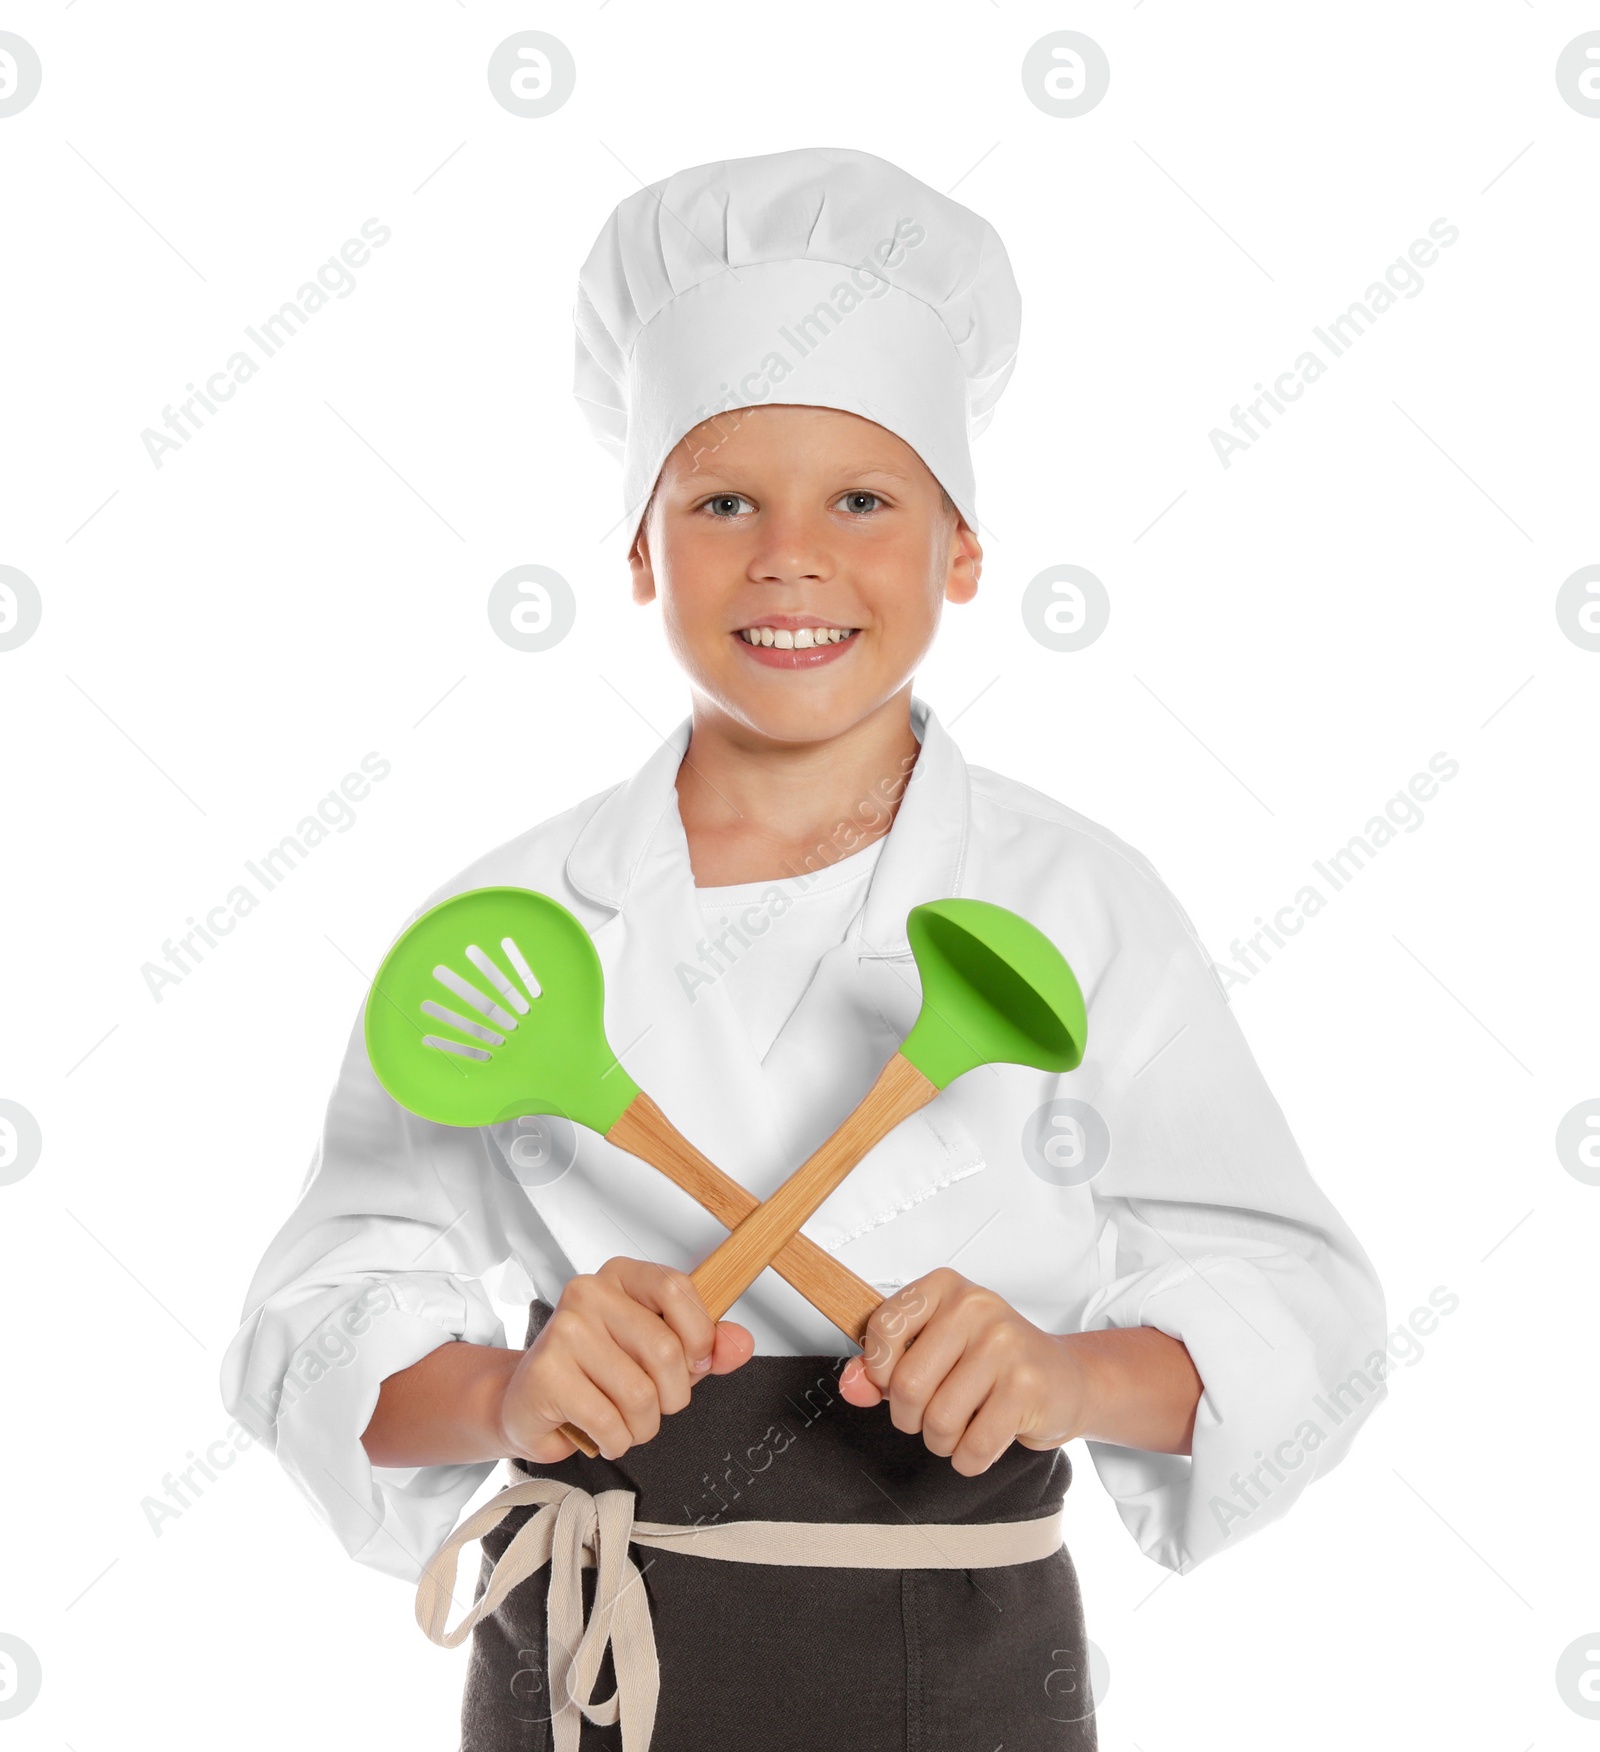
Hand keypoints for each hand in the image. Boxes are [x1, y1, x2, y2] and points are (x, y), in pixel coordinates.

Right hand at [498, 1256, 752, 1463]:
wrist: (527, 1402)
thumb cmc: (598, 1374)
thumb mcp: (661, 1354)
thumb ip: (707, 1348)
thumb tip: (742, 1344)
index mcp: (621, 1276)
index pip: (677, 1289)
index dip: (699, 1336)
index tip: (695, 1363)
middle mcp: (588, 1293)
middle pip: (665, 1350)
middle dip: (672, 1397)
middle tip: (653, 1405)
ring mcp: (563, 1331)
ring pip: (640, 1394)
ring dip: (642, 1426)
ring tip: (623, 1421)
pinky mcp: (545, 1374)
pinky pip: (609, 1422)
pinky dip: (615, 1441)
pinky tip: (600, 1432)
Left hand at [837, 1268, 1094, 1474]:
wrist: (1065, 1378)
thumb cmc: (991, 1362)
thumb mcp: (931, 1351)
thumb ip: (881, 1368)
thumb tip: (850, 1384)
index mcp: (944, 1288)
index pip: (883, 1328)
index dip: (880, 1370)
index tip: (894, 1380)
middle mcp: (975, 1307)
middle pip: (907, 1385)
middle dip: (910, 1418)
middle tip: (930, 1414)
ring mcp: (1005, 1345)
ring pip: (939, 1421)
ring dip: (942, 1441)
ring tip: (961, 1426)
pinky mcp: (1027, 1387)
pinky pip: (974, 1447)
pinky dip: (969, 1459)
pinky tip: (981, 1441)